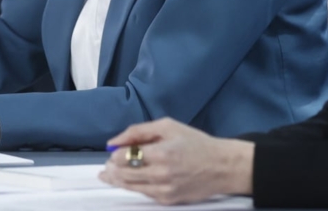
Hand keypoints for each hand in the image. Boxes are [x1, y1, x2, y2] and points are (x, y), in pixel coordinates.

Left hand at [100, 118, 254, 204]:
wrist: (221, 167)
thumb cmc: (196, 143)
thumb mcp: (168, 126)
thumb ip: (138, 131)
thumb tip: (114, 141)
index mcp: (161, 153)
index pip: (125, 157)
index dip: (114, 155)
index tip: (112, 151)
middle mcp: (161, 174)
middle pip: (124, 175)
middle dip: (112, 170)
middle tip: (105, 166)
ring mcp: (164, 190)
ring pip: (131, 187)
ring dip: (118, 180)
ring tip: (109, 175)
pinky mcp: (168, 200)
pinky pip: (144, 194)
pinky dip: (134, 186)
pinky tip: (130, 180)